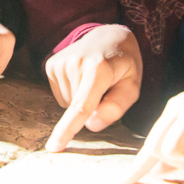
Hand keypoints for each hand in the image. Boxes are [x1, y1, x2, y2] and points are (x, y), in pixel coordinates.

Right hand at [43, 25, 140, 152]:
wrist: (107, 36)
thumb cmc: (123, 64)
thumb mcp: (132, 85)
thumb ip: (116, 106)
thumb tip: (91, 124)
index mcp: (99, 68)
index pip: (82, 105)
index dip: (68, 128)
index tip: (54, 146)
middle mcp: (75, 63)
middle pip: (77, 108)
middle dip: (91, 107)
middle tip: (105, 86)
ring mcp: (60, 63)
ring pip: (67, 104)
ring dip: (81, 99)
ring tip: (93, 79)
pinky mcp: (51, 65)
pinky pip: (60, 96)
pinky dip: (72, 93)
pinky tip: (81, 77)